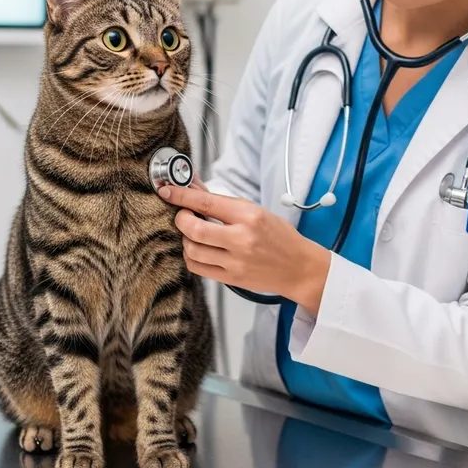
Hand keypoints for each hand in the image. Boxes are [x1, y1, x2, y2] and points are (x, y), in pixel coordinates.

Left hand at [157, 184, 330, 315]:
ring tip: (194, 234)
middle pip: (194, 228)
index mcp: (249, 216)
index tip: (167, 191)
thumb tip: (195, 188)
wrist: (299, 267)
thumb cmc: (280, 237)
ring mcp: (235, 261)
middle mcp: (241, 239)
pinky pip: (198, 268)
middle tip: (183, 215)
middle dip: (181, 219)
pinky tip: (200, 250)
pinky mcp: (232, 279)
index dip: (181, 196)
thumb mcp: (256, 211)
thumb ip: (224, 202)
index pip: (206, 202)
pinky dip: (192, 257)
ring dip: (186, 239)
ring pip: (192, 250)